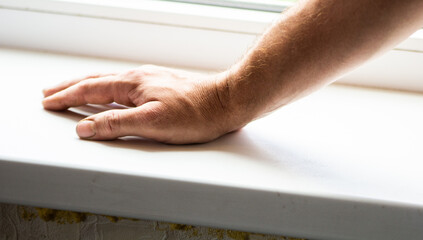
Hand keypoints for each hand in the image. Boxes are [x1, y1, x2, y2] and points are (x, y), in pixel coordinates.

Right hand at [42, 65, 237, 143]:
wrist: (227, 101)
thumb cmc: (195, 113)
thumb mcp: (153, 123)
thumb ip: (117, 124)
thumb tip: (86, 128)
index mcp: (133, 85)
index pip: (90, 90)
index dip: (67, 97)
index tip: (49, 102)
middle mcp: (139, 78)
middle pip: (96, 81)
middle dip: (70, 87)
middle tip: (51, 92)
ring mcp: (151, 80)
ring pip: (110, 81)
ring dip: (87, 86)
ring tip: (74, 89)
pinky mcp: (161, 86)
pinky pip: (124, 84)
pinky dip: (108, 87)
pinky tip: (113, 91)